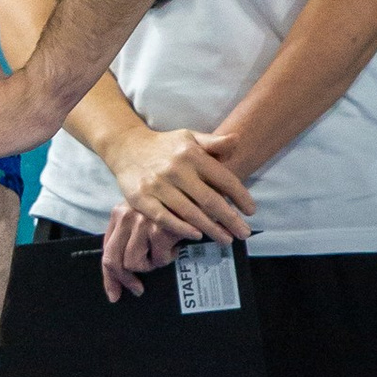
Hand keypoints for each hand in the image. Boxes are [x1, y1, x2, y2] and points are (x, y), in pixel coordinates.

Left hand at [98, 199, 178, 301]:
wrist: (198, 195)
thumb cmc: (171, 210)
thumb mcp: (144, 216)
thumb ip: (130, 236)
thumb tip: (121, 273)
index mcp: (119, 213)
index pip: (106, 250)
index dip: (110, 277)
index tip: (114, 294)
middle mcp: (126, 216)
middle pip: (115, 261)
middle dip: (127, 280)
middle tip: (138, 289)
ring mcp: (142, 222)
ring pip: (136, 264)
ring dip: (152, 263)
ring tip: (163, 250)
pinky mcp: (159, 230)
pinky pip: (159, 260)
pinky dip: (169, 257)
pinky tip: (175, 244)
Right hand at [112, 121, 254, 245]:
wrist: (126, 147)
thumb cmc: (165, 146)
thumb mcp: (189, 137)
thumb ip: (214, 143)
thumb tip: (237, 140)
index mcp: (191, 154)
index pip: (223, 178)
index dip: (240, 196)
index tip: (251, 211)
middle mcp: (175, 169)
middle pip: (209, 200)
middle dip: (230, 219)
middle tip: (244, 233)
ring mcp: (157, 185)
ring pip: (190, 212)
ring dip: (211, 228)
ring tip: (226, 239)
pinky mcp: (141, 199)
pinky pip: (165, 218)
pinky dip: (181, 228)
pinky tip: (197, 235)